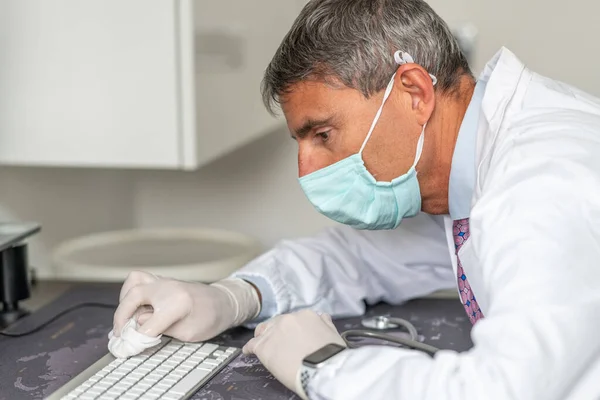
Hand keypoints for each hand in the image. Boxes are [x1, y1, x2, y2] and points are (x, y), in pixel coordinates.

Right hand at [112, 271, 260, 341]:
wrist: (224, 301)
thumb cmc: (210, 318)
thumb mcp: (188, 333)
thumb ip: (161, 330)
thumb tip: (137, 328)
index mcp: (177, 303)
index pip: (147, 324)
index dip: (136, 339)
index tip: (128, 348)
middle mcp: (168, 287)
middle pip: (134, 296)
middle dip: (122, 317)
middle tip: (121, 334)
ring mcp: (164, 281)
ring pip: (134, 282)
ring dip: (125, 301)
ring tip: (127, 318)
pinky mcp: (162, 280)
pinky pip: (139, 279)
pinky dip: (131, 292)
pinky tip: (135, 307)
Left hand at [242, 309, 345, 396]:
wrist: (321, 368)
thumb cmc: (331, 355)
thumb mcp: (333, 334)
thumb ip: (325, 323)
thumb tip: (322, 317)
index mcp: (306, 315)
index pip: (293, 320)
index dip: (291, 329)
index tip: (292, 336)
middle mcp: (288, 319)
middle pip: (276, 323)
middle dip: (275, 332)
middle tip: (277, 342)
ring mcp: (274, 332)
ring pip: (263, 331)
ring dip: (262, 337)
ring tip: (260, 344)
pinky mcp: (264, 346)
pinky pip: (252, 345)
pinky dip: (249, 348)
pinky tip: (247, 352)